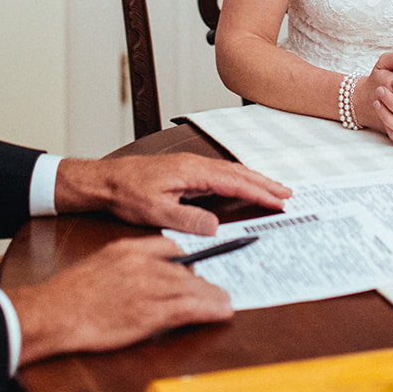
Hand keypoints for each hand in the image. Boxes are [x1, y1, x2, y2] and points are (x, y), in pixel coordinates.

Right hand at [6, 235, 231, 365]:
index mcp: (130, 249)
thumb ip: (128, 261)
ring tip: (225, 302)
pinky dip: (210, 309)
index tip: (198, 266)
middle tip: (219, 288)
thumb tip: (149, 268)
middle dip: (206, 279)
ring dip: (214, 296)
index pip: (171, 246)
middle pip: (187, 267)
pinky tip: (221, 311)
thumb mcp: (101, 261)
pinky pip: (189, 308)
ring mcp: (147, 289)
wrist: (54, 312)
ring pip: (192, 287)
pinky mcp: (149, 314)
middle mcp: (143, 265)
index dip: (189, 258)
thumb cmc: (71, 292)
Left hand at [55, 154, 290, 234]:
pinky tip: (242, 185)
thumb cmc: (126, 193)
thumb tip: (215, 227)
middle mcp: (195, 164)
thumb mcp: (156, 212)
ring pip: (230, 171)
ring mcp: (190, 166)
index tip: (279, 202)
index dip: (259, 192)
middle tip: (288, 194)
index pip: (234, 182)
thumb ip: (187, 220)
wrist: (104, 180)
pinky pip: (219, 174)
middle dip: (264, 183)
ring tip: (273, 189)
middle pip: (238, 172)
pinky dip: (237, 179)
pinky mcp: (185, 171)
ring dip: (253, 179)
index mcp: (192, 171)